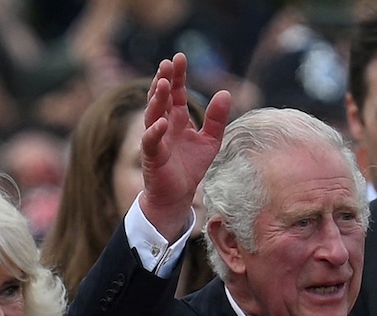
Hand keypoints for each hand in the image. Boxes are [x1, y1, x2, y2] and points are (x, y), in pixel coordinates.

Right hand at [138, 52, 231, 240]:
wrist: (178, 195)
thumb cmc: (190, 167)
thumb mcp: (210, 141)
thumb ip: (216, 119)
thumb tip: (225, 92)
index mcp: (177, 118)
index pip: (177, 92)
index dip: (178, 76)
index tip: (180, 58)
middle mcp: (165, 125)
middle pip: (162, 98)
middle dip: (164, 80)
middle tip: (167, 64)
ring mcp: (156, 139)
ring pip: (153, 115)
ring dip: (157, 100)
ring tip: (163, 85)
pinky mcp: (152, 157)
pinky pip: (150, 141)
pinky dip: (155, 131)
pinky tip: (162, 122)